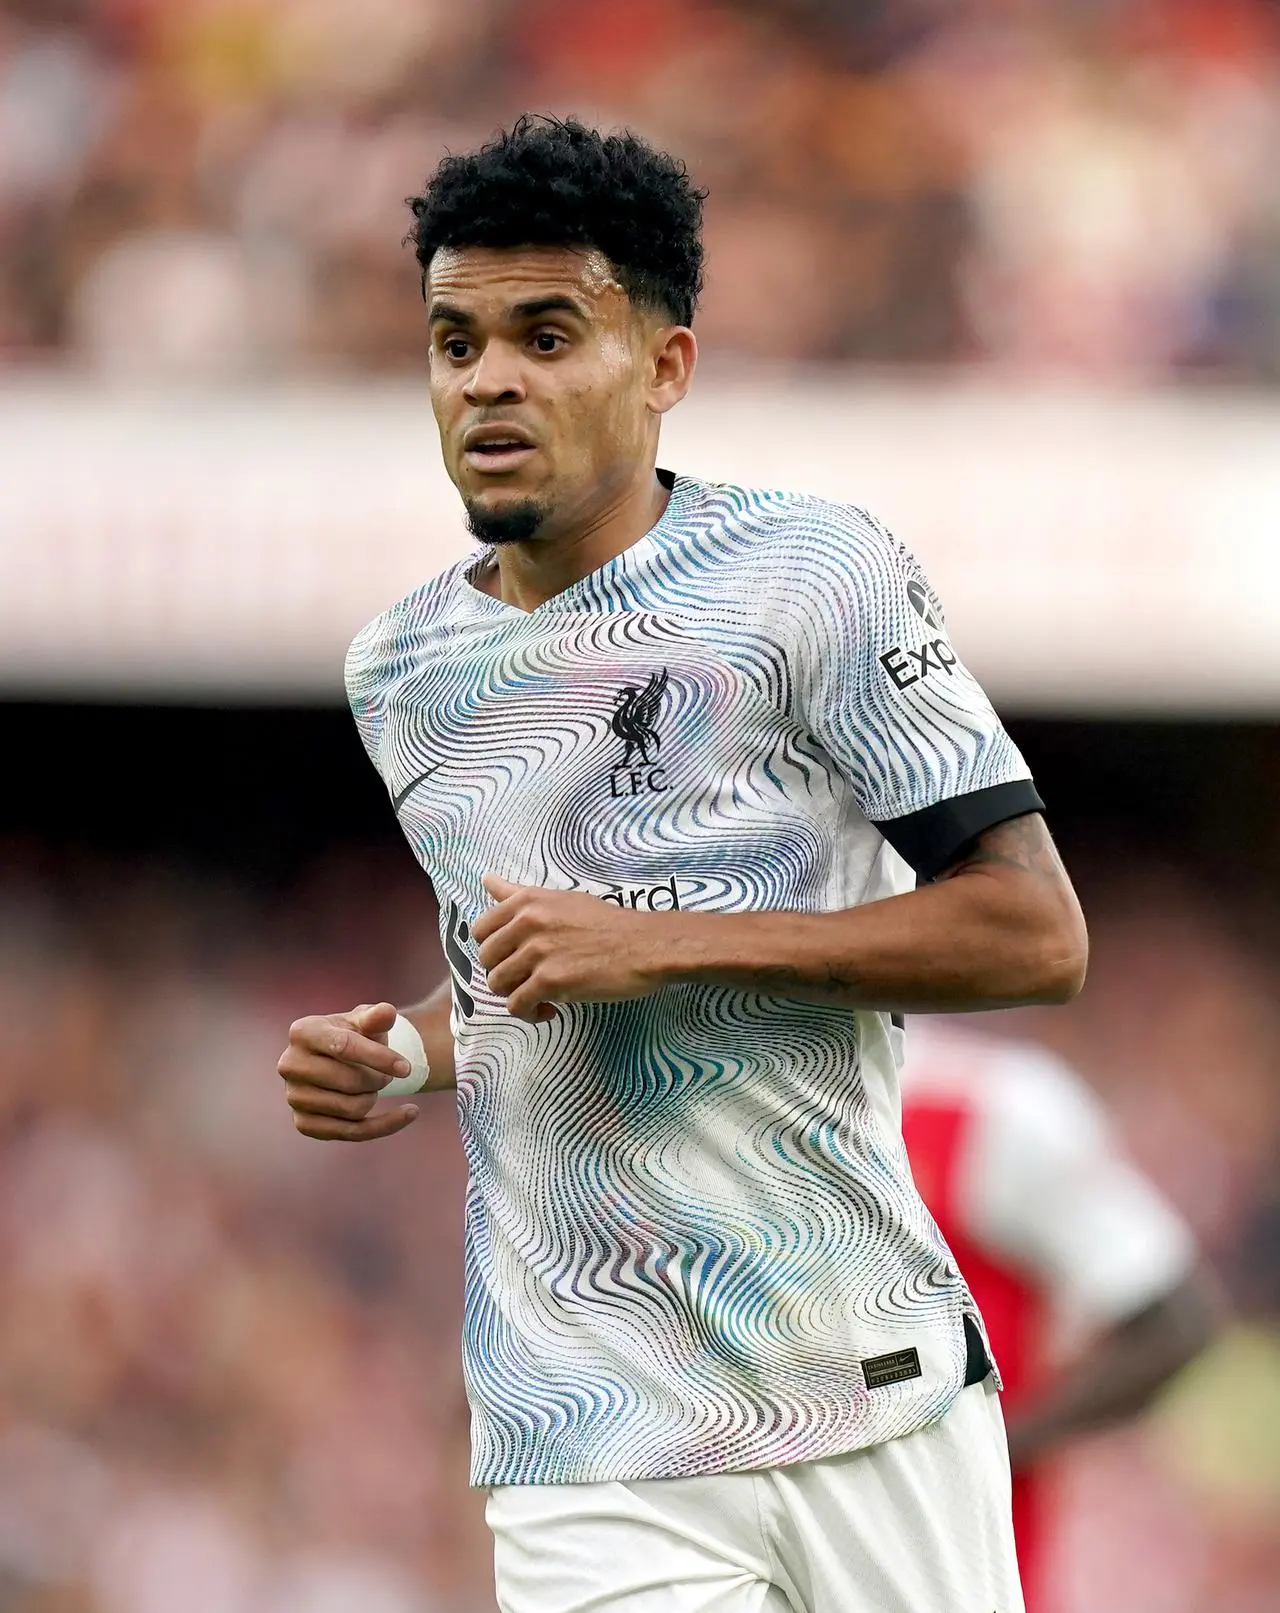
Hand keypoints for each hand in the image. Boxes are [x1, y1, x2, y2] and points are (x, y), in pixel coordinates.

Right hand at [278, 1001, 419, 1140]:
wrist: (341, 1059)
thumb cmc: (357, 1034)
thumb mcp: (366, 1021)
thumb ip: (377, 1016)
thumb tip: (387, 1012)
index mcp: (303, 1031)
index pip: (344, 1047)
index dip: (379, 1058)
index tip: (406, 1068)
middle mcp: (290, 1064)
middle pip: (349, 1081)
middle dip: (379, 1079)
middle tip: (386, 1074)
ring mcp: (293, 1096)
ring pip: (351, 1109)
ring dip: (374, 1098)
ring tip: (374, 1085)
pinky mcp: (303, 1123)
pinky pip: (351, 1133)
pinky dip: (385, 1125)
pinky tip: (409, 1112)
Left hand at [472, 874, 671, 1022]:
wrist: (645, 946)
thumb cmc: (607, 923)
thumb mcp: (560, 899)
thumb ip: (519, 894)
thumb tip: (486, 880)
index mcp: (527, 901)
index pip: (480, 929)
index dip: (494, 948)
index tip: (514, 957)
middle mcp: (527, 922)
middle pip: (486, 958)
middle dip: (504, 972)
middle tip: (529, 978)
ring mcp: (537, 952)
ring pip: (498, 984)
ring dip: (516, 994)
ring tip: (540, 996)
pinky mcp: (550, 981)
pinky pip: (517, 1005)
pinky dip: (530, 1013)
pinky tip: (550, 1009)